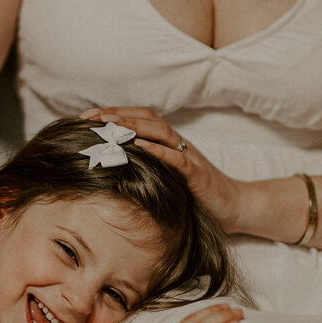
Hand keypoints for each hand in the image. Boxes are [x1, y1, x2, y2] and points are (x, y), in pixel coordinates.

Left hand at [83, 107, 245, 232]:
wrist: (234, 208)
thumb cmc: (196, 196)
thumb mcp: (166, 179)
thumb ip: (145, 169)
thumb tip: (108, 167)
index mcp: (169, 144)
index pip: (140, 119)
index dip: (115, 114)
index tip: (87, 117)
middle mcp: (179, 145)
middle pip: (148, 119)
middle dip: (118, 116)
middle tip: (91, 117)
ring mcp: (189, 157)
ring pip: (162, 133)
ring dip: (135, 127)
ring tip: (112, 125)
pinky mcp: (198, 175)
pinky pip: (178, 159)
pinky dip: (160, 151)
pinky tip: (141, 148)